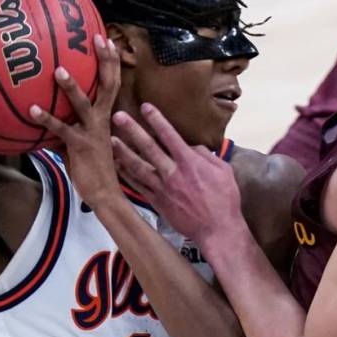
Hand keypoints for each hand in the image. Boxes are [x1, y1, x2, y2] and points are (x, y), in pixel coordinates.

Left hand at [29, 35, 122, 207]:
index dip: (111, 61)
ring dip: (71, 87)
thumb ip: (67, 124)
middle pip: (108, 84)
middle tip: (96, 38)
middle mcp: (101, 120)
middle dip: (104, 60)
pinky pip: (61, 130)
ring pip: (83, 104)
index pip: (112, 83)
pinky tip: (32, 109)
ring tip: (58, 70)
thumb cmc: (90, 167)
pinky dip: (47, 119)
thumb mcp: (80, 139)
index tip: (105, 38)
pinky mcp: (80, 146)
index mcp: (104, 116)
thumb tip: (42, 110)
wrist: (104, 193)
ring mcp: (92, 132)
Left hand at [111, 103, 247, 249]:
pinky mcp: (157, 202)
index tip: (145, 107)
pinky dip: (127, 176)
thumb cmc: (225, 200)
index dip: (156, 119)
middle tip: (118, 117)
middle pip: (148, 147)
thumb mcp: (224, 170)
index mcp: (189, 162)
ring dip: (123, 152)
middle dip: (132, 130)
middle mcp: (172, 172)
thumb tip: (191, 147)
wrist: (217, 230)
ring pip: (138, 167)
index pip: (169, 135)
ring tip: (111, 140)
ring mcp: (163, 188)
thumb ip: (205, 155)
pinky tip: (118, 166)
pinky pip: (138, 186)